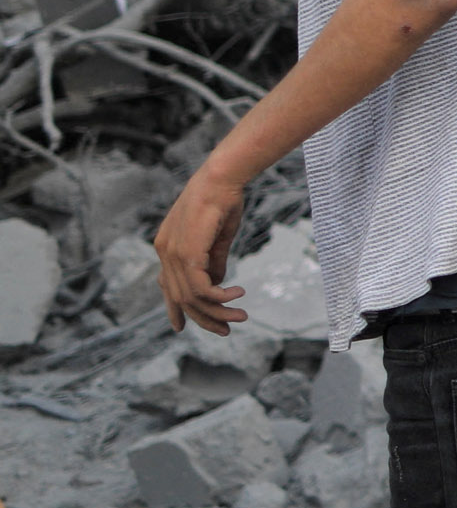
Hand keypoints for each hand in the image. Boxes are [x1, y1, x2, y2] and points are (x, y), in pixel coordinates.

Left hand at [154, 169, 248, 334]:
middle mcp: (164, 253)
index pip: (167, 287)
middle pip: (181, 298)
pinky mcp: (187, 253)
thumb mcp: (218, 236)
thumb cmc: (222, 199)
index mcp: (167, 246)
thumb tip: (217, 283)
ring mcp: (173, 254)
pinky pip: (200, 288)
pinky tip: (237, 293)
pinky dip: (220, 296)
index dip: (174, 310)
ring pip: (191, 297)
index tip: (181, 329)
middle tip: (228, 329)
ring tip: (241, 315)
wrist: (221, 177)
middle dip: (205, 318)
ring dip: (217, 311)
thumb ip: (214, 261)